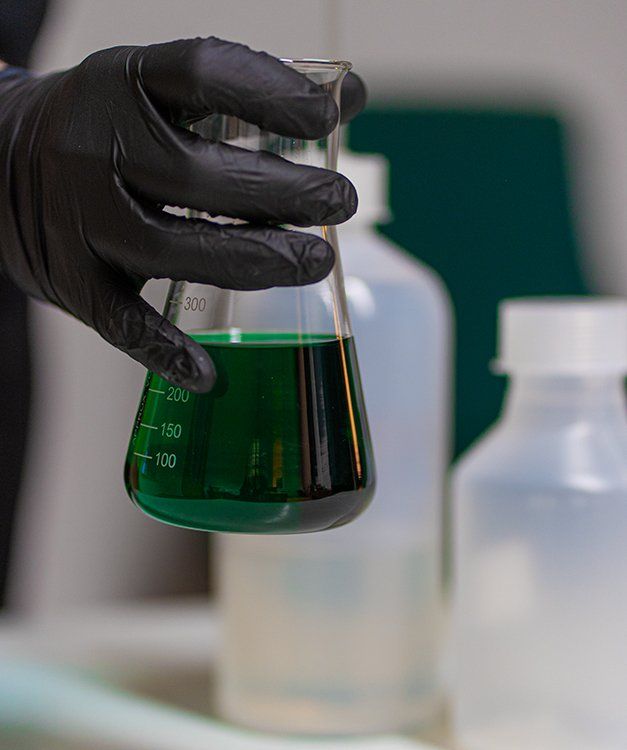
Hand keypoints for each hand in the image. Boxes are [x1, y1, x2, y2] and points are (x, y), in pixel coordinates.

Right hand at [0, 38, 365, 391]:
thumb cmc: (105, 127)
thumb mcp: (160, 91)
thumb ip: (247, 99)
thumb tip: (351, 98)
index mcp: (123, 85)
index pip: (203, 74)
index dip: (272, 95)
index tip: (327, 121)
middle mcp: (95, 148)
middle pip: (196, 176)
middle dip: (282, 193)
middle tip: (340, 202)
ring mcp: (79, 220)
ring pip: (169, 249)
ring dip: (253, 260)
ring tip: (315, 262)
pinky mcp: (71, 279)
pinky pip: (120, 322)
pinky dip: (164, 351)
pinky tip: (210, 373)